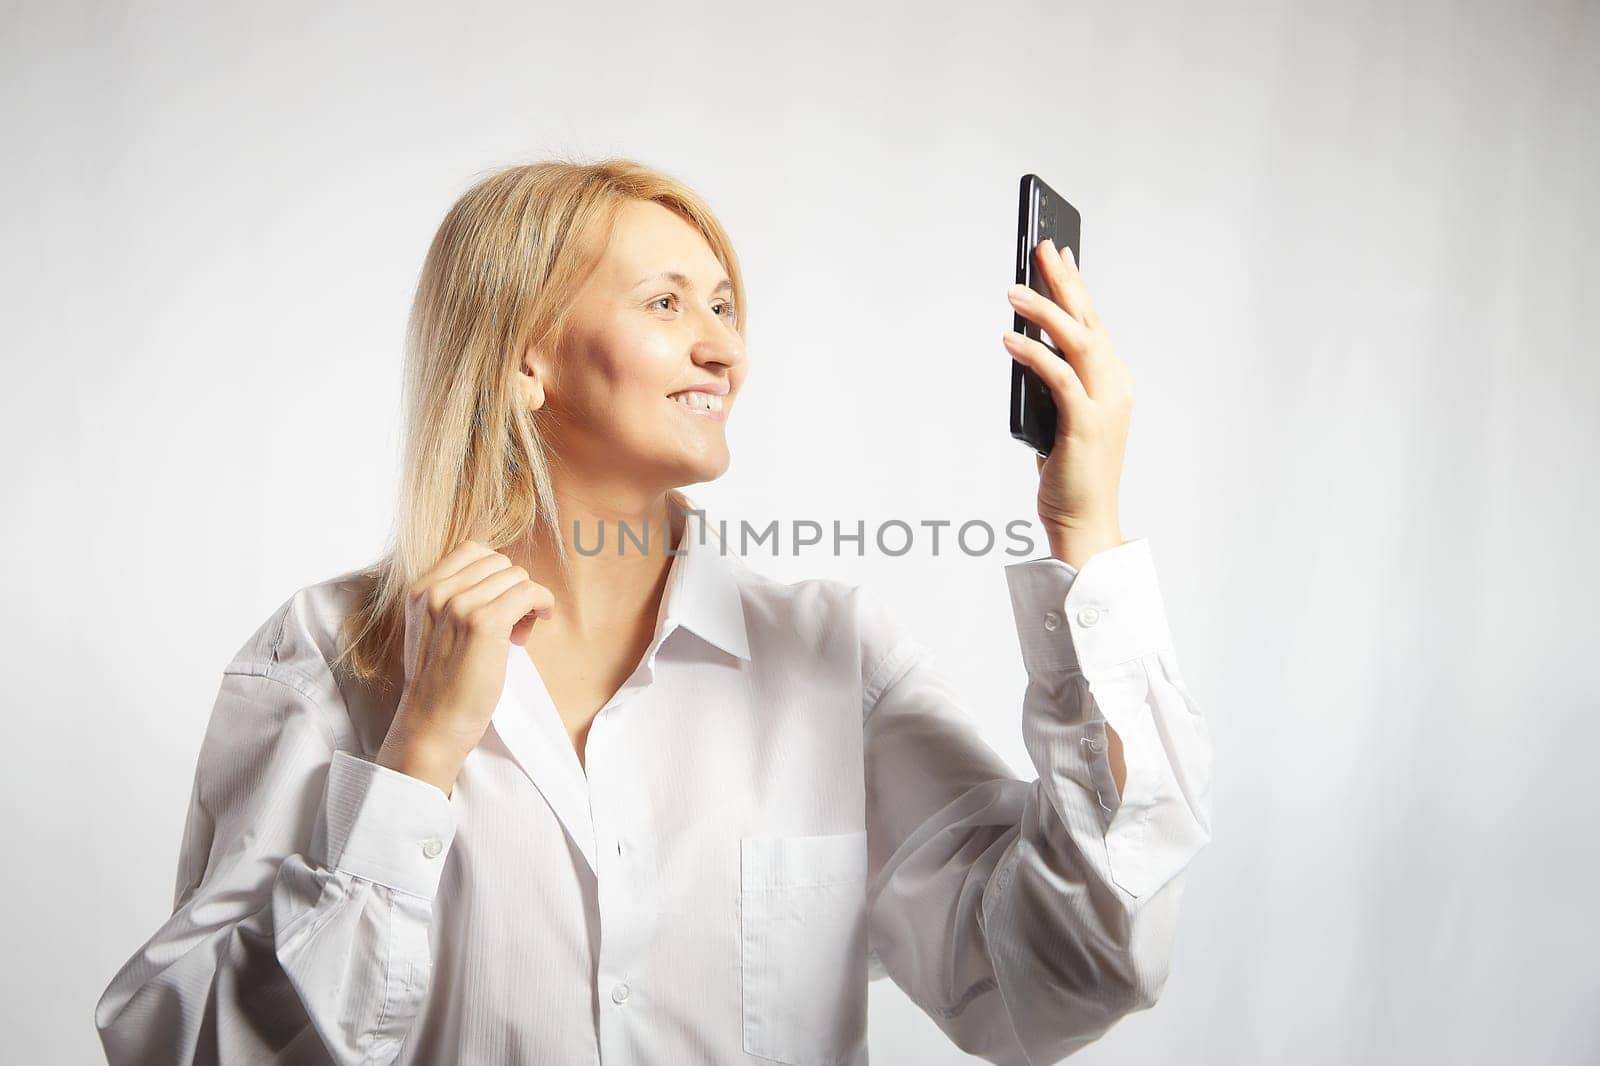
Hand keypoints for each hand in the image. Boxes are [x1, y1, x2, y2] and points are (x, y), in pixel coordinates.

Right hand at [377, 540, 555, 796]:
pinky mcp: (485, 623)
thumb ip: (452, 601)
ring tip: (520, 630)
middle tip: (513, 621)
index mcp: (420, 590)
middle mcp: (437, 591)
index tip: (499, 601)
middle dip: (512, 587)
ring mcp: (460, 605)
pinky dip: (542, 602)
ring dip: (527, 599)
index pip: (472, 551)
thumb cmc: (439, 684)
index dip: (495, 573)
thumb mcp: (431, 630)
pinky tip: (540, 619)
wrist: (431, 724)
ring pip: (516, 576)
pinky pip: (529, 592)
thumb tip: (501, 582)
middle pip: (498, 562)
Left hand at [1002, 238, 1133, 567]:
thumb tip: (1023, 347)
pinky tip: (1009, 339)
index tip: (1059, 255)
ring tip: (1012, 291)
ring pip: (1076, 342)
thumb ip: (1053, 384)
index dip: (1076, 287)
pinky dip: (1034, 354)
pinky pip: (1058, 377)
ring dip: (1043, 312)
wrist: (1085, 520)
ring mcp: (1104, 404)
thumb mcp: (1060, 416)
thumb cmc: (1071, 472)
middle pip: (1088, 321)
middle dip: (1064, 281)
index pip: (1093, 323)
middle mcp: (1115, 386)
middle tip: (1041, 248)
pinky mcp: (1086, 424)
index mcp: (1113, 382)